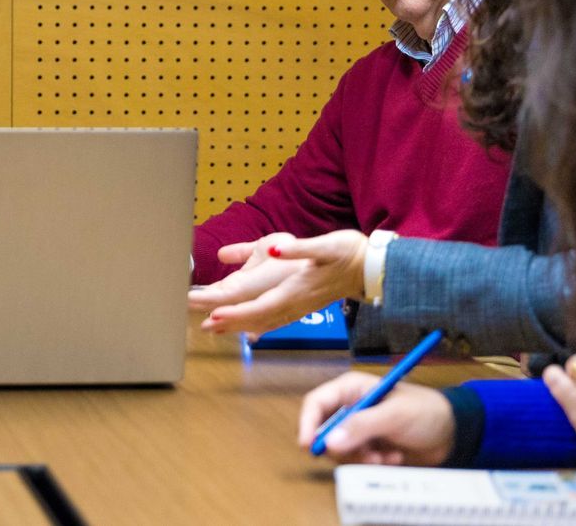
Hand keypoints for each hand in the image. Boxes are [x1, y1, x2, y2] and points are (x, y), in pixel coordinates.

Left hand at [188, 230, 367, 334]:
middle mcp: (296, 303)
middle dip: (231, 324)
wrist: (370, 267)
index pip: (262, 306)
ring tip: (216, 329)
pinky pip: (275, 321)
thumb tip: (275, 249)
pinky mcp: (303, 305)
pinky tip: (248, 329)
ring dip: (240, 327)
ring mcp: (300, 307)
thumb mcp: (325, 246)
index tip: (216, 314)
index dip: (238, 313)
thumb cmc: (347, 253)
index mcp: (297, 290)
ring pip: (265, 323)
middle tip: (205, 327)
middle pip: (258, 319)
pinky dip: (257, 326)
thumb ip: (299, 249)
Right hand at [298, 371, 455, 465]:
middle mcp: (351, 407)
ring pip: (340, 449)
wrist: (453, 432)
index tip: (308, 445)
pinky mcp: (369, 446)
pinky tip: (392, 458)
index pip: (317, 402)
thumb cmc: (426, 411)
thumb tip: (330, 441)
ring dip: (361, 458)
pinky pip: (356, 460)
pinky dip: (372, 463)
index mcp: (351, 389)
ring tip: (385, 456)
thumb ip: (362, 426)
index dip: (308, 423)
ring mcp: (359, 428)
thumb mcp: (395, 415)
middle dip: (343, 447)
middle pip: (325, 430)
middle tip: (365, 455)